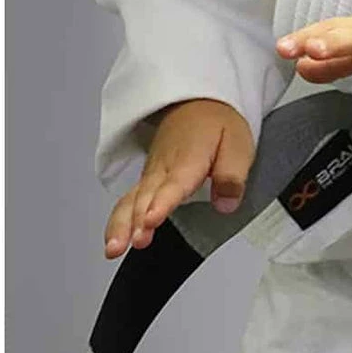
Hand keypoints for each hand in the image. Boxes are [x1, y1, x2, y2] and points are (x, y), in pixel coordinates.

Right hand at [103, 98, 254, 259]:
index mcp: (189, 159)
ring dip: (121, 224)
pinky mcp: (146, 181)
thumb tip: (226, 204)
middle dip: (139, 219)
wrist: (197, 104)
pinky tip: (113, 244)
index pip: (174, 183)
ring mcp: (151, 175)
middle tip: (138, 241)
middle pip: (147, 195)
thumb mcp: (238, 144)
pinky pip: (126, 201)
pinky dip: (117, 221)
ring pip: (130, 200)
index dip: (163, 203)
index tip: (152, 219)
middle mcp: (164, 168)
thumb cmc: (217, 125)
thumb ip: (232, 176)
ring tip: (115, 248)